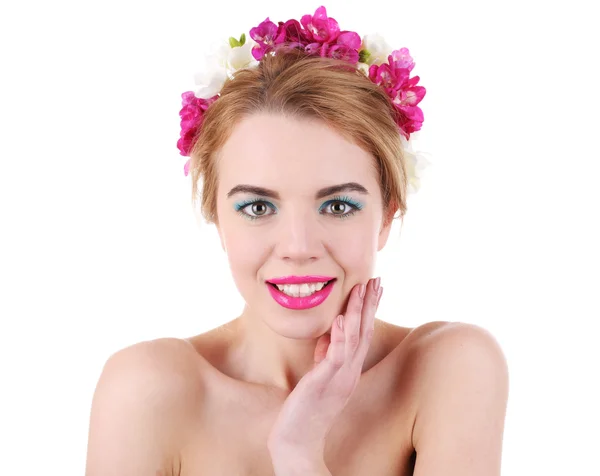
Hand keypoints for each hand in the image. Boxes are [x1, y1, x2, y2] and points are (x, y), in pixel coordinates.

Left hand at [267, 277, 383, 459]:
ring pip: (353, 340)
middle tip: (377, 280)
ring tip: (362, 289)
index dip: (369, 310)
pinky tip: (341, 318)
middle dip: (370, 305)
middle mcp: (349, 373)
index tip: (374, 288)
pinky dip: (340, 336)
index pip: (363, 334)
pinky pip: (335, 357)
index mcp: (349, 370)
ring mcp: (338, 378)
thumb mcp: (319, 376)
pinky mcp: (323, 384)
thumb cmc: (306, 409)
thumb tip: (329, 334)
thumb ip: (326, 356)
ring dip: (358, 313)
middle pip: (364, 333)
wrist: (297, 441)